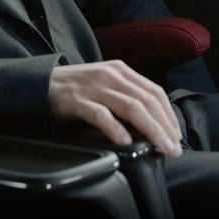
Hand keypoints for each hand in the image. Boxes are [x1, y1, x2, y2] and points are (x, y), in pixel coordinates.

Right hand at [48, 61, 183, 156]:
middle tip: (174, 148)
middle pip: (147, 101)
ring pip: (131, 108)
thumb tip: (153, 122)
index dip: (169, 114)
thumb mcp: (106, 84)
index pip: (154, 91)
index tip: (176, 135)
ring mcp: (94, 87)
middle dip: (164, 126)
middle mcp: (111, 75)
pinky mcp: (77, 100)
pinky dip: (115, 129)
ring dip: (150, 130)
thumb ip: (126, 95)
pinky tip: (125, 142)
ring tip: (160, 147)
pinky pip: (100, 115)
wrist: (41, 83)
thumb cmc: (77, 88)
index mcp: (121, 70)